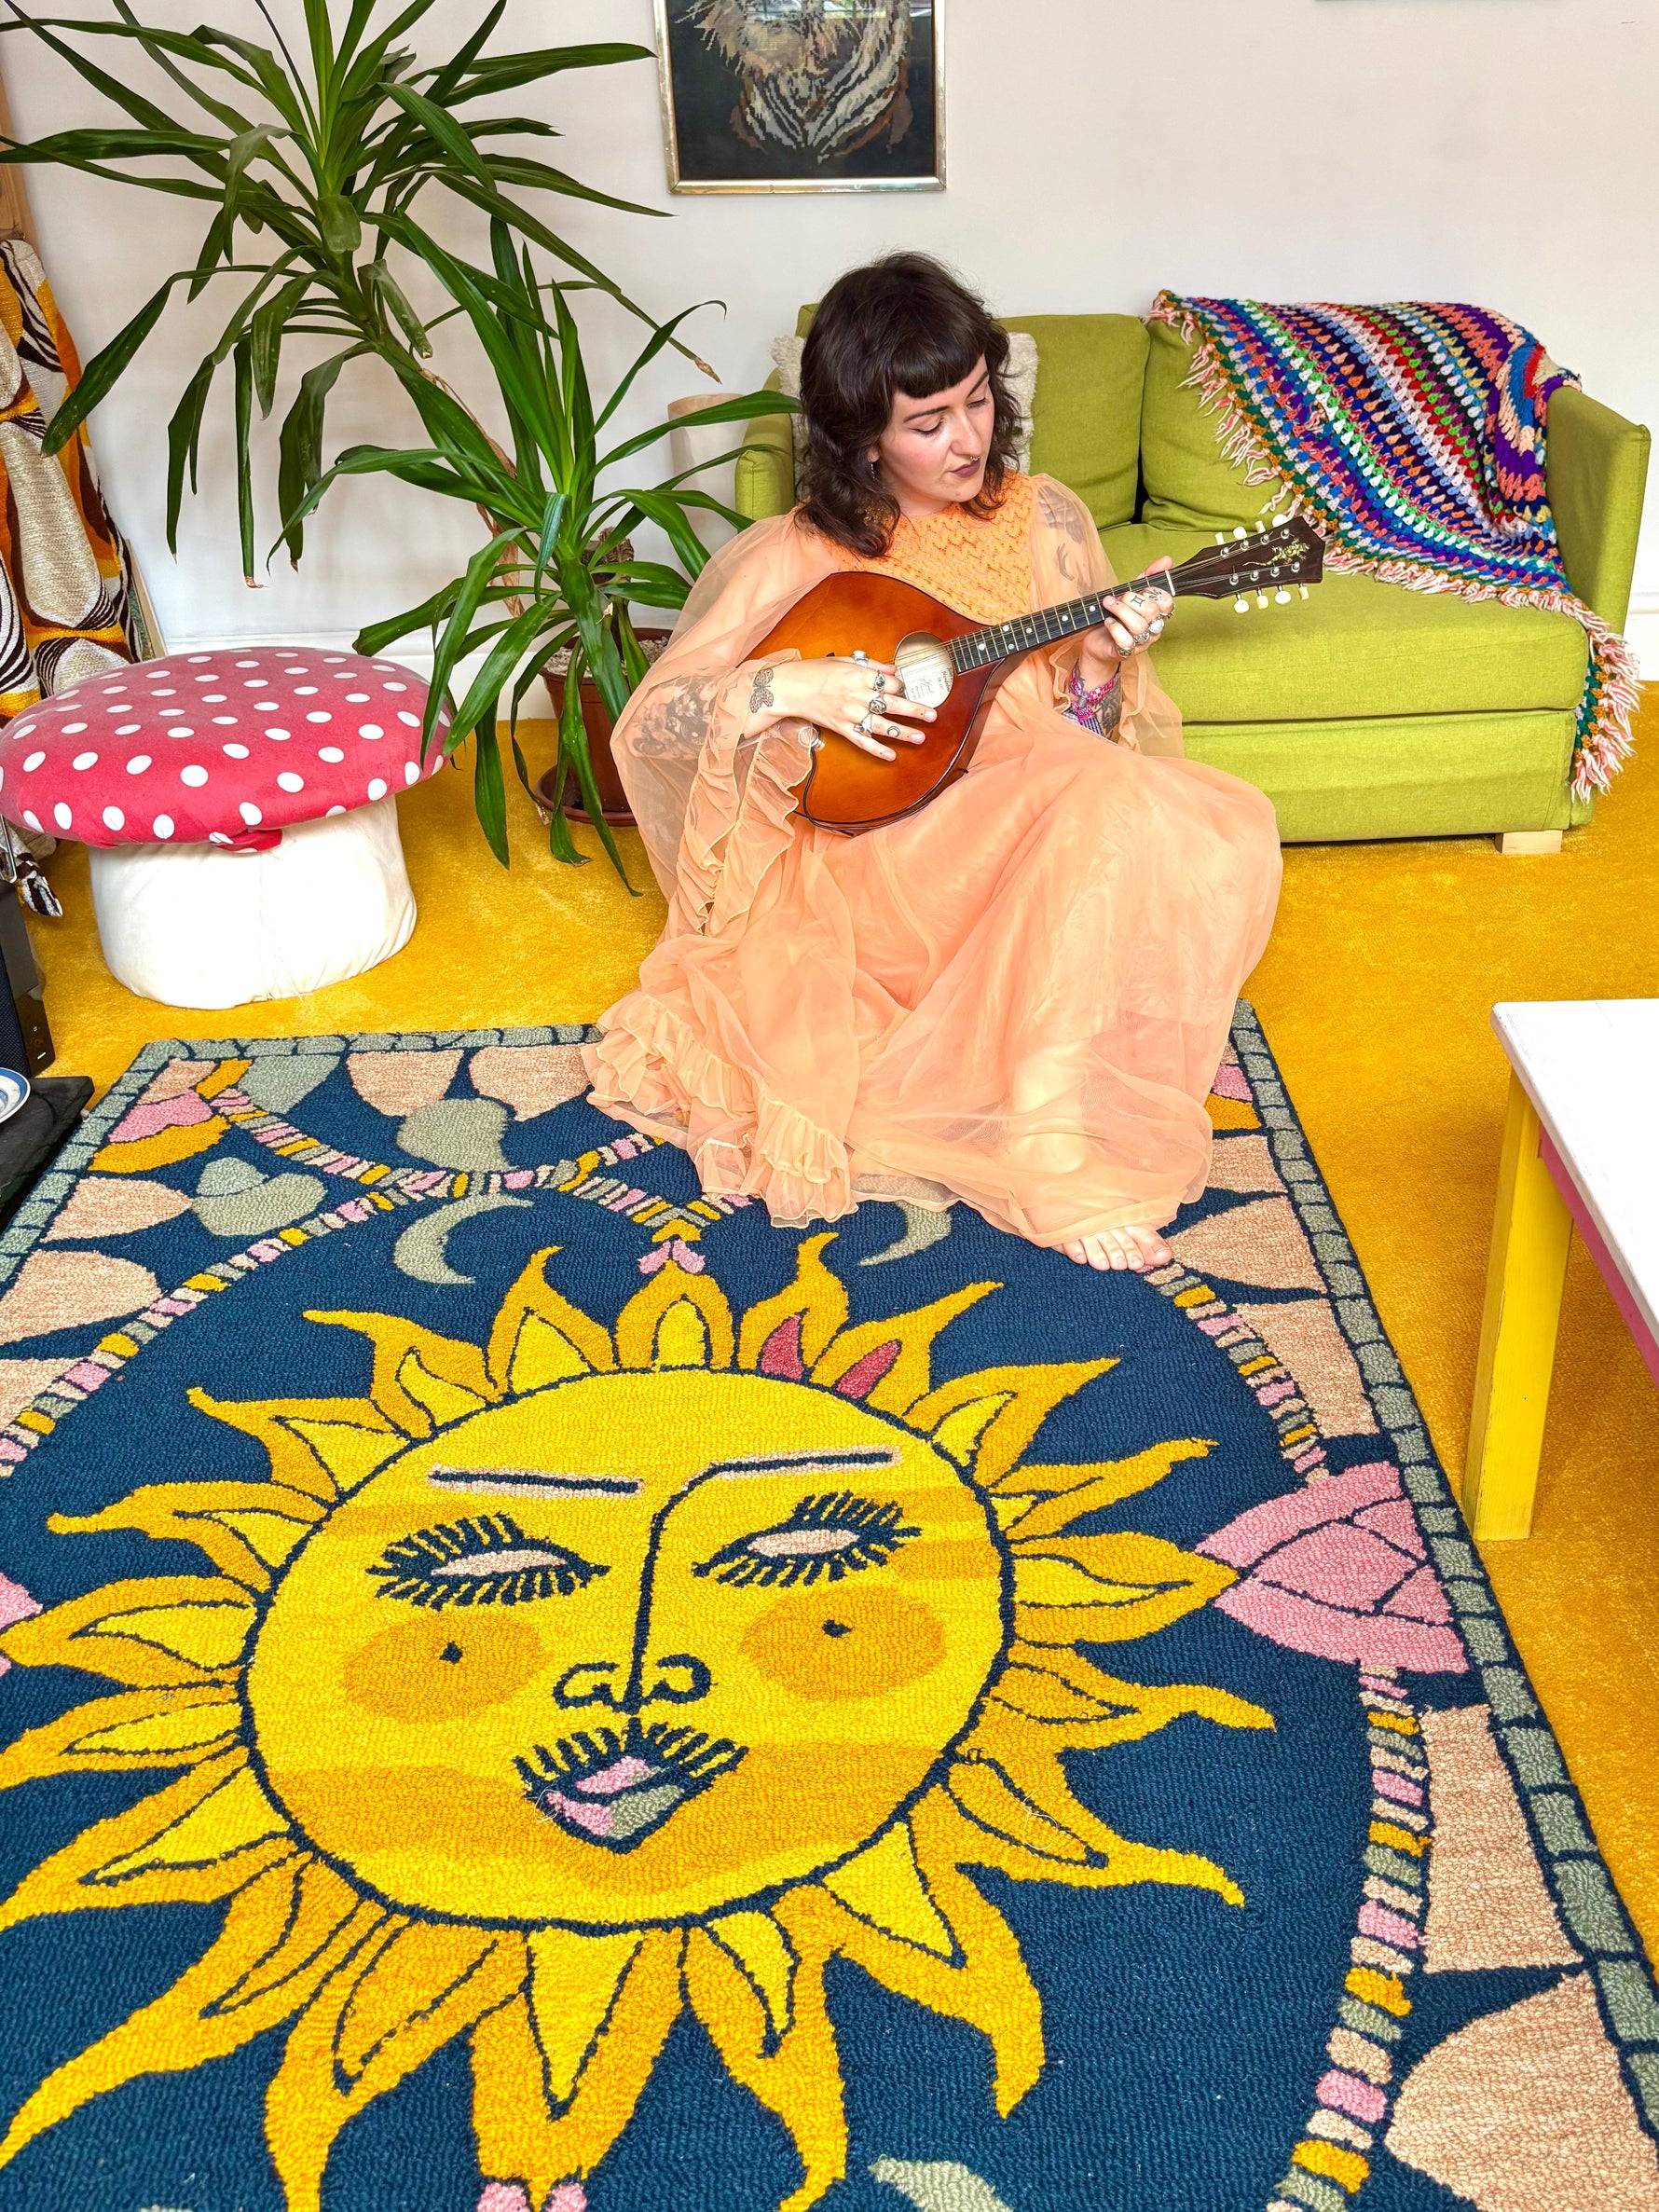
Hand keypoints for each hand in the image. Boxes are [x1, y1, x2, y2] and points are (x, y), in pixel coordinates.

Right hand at [744, 656, 933, 760]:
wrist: (789, 687)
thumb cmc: (814, 671)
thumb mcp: (845, 660)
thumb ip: (871, 665)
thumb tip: (893, 670)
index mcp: (860, 675)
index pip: (891, 683)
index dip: (902, 687)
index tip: (907, 690)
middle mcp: (857, 695)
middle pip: (893, 704)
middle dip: (915, 710)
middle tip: (932, 715)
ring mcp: (849, 714)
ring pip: (881, 725)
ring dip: (903, 733)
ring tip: (921, 738)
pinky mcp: (840, 728)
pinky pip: (862, 741)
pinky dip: (877, 750)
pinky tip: (891, 756)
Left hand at [1082, 555, 1174, 679]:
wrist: (1096, 641)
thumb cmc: (1117, 616)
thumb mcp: (1132, 591)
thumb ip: (1149, 576)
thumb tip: (1168, 560)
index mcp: (1158, 614)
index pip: (1167, 602)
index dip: (1152, 592)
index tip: (1139, 590)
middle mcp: (1152, 630)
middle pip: (1151, 612)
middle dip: (1131, 599)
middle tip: (1118, 597)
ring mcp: (1140, 643)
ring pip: (1139, 626)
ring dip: (1120, 611)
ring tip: (1108, 605)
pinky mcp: (1125, 653)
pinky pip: (1125, 641)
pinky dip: (1114, 628)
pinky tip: (1108, 622)